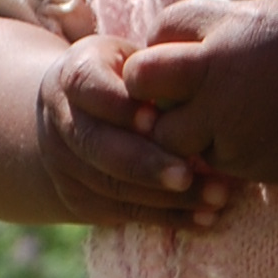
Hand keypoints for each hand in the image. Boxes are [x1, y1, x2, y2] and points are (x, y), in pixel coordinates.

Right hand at [35, 34, 242, 226]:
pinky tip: (205, 217)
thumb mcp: (133, 60)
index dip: (120, 107)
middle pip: (98, 147)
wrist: (76, 116)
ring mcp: (64, 165)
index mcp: (73, 76)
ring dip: (167, 198)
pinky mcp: (79, 199)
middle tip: (188, 175)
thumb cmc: (126, 78)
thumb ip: (157, 69)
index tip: (156, 119)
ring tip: (216, 196)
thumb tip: (199, 84)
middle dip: (145, 164)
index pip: (89, 88)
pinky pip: (123, 212)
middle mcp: (61, 121)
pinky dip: (167, 217)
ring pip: (112, 186)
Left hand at [121, 0, 277, 192]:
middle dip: (147, 85)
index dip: (166, 43)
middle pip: (143, 75)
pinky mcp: (236, 157)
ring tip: (214, 121)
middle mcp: (218, 68)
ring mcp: (224, 117)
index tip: (183, 53)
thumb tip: (192, 20)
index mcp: (231, 23)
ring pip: (165, 128)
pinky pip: (203, 158)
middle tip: (168, 92)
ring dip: (179, 128)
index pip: (163, 27)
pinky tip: (244, 138)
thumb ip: (231, 13)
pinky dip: (214, 153)